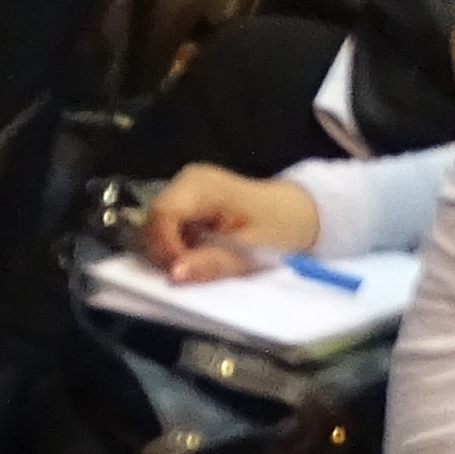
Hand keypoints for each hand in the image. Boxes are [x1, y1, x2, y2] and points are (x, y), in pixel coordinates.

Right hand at [139, 166, 327, 284]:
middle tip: (188, 273)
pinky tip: (198, 251)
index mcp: (203, 185)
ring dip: (170, 249)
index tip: (180, 273)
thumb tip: (174, 274)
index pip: (163, 215)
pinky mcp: (189, 197)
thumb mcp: (250, 251)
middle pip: (154, 218)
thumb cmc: (280, 228)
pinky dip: (177, 243)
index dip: (165, 248)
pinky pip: (169, 223)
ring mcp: (187, 186)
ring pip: (157, 223)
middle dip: (165, 251)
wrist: (300, 212)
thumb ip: (212, 263)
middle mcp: (188, 179)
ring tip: (197, 262)